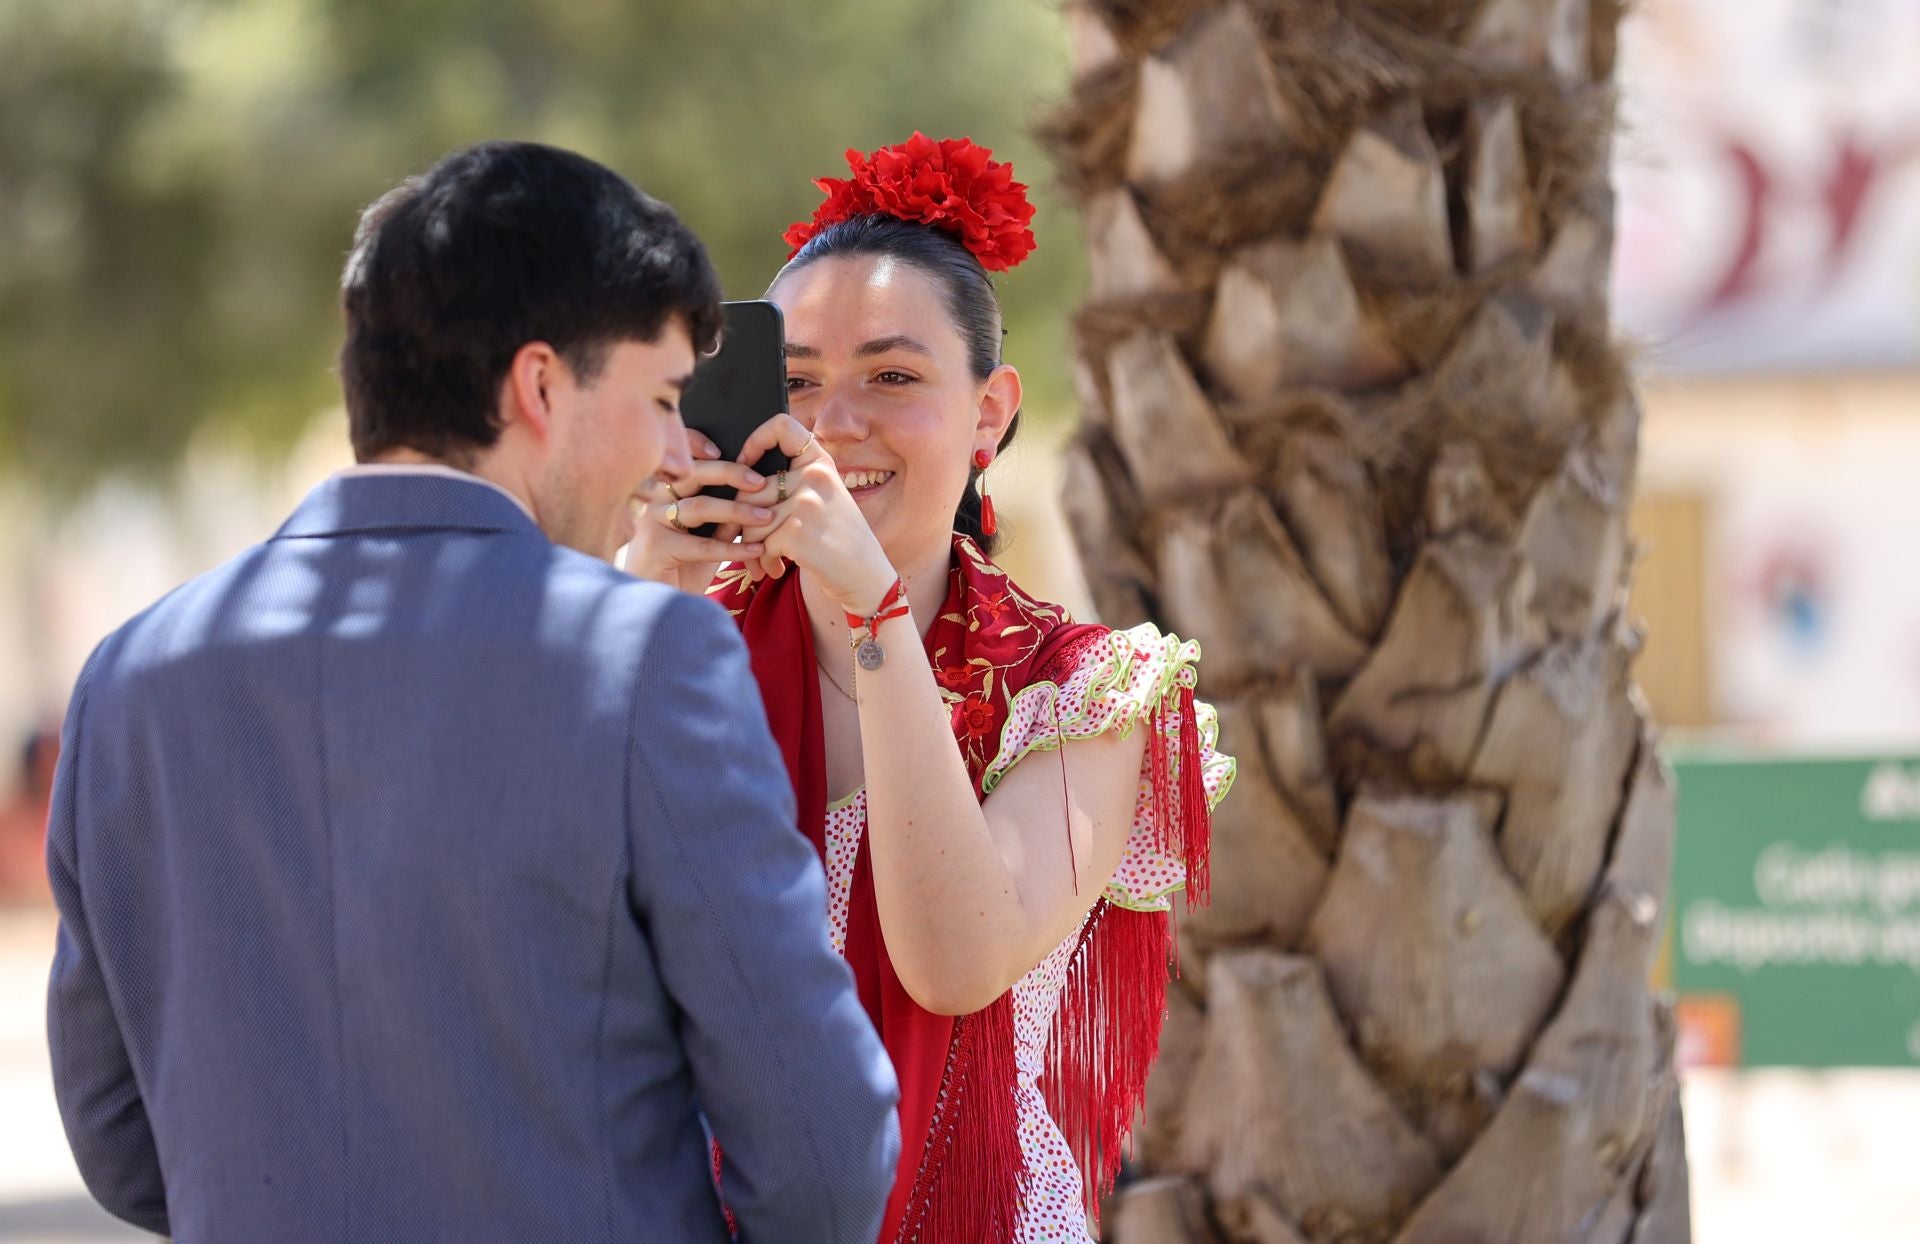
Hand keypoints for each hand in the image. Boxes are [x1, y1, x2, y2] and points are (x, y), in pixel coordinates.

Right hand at [624, 431, 772, 593]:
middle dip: (729, 472)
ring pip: (698, 507)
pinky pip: (701, 545)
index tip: (725, 448)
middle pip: (691, 474)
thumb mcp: (708, 536)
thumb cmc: (683, 566)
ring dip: (737, 510)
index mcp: (666, 491)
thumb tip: (757, 493)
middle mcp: (656, 501)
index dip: (697, 443)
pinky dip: (732, 547)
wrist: (660, 600)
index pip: (679, 456)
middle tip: (760, 481)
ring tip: (766, 516)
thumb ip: (724, 516)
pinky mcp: (657, 548)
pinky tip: (755, 549)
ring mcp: (653, 522)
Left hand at [735, 415, 896, 616]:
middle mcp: (815, 476)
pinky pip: (759, 544)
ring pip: (750, 519)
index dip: (756, 440)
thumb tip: (737, 483)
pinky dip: (763, 561)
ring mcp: (806, 504)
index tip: (746, 464)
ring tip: (766, 560)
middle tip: (746, 541)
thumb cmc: (837, 538)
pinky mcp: (797, 533)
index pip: (781, 426)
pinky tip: (776, 569)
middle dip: (740, 520)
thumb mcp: (824, 496)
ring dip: (752, 547)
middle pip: (750, 487)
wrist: (865, 576)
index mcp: (820, 462)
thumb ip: (792, 482)